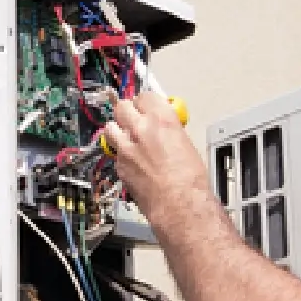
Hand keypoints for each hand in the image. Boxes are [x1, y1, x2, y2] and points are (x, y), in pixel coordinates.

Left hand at [103, 92, 211, 228]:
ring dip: (117, 129)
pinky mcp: (119, 166)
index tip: (146, 107)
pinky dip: (121, 154)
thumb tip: (163, 129)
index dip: (145, 102)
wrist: (179, 204)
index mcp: (161, 118)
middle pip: (122, 107)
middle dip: (128, 111)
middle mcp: (140, 129)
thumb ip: (168, 130)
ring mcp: (126, 147)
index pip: (144, 96)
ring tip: (126, 137)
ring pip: (110, 127)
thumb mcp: (185, 143)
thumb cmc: (189, 179)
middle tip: (133, 119)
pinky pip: (114, 152)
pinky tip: (131, 161)